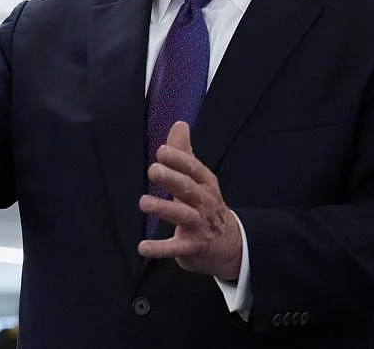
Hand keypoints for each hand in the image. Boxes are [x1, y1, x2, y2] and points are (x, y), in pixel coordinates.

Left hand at [137, 121, 242, 280]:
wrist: (230, 245)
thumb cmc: (207, 205)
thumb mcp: (199, 179)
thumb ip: (184, 153)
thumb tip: (179, 124)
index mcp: (205, 183)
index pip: (193, 168)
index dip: (178, 160)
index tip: (161, 151)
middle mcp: (204, 202)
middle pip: (189, 188)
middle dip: (172, 179)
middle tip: (153, 170)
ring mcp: (199, 225)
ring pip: (183, 215)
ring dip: (164, 209)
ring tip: (144, 203)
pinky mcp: (192, 247)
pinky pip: (175, 247)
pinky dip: (160, 249)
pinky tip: (142, 247)